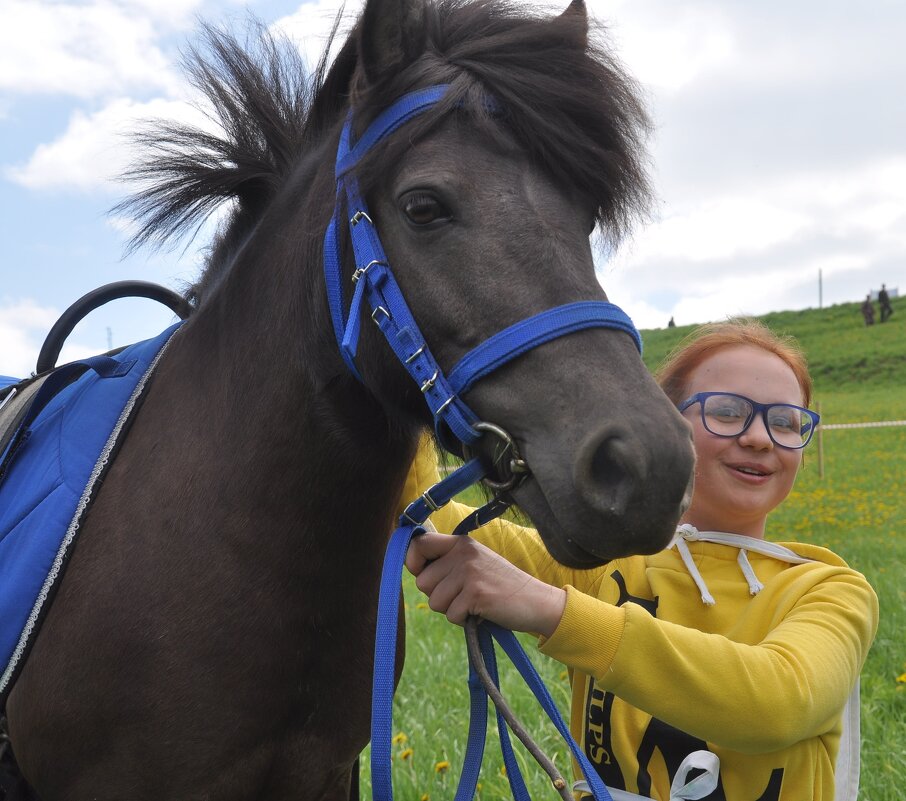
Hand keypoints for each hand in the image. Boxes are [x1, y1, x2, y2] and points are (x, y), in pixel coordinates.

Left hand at [405, 532, 566, 636]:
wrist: (537, 601)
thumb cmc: (501, 587)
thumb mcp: (476, 563)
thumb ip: (449, 562)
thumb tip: (414, 570)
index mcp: (461, 543)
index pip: (419, 543)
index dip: (412, 562)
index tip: (421, 574)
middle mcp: (463, 553)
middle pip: (422, 582)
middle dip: (438, 596)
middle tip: (462, 596)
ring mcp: (470, 572)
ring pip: (434, 601)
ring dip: (451, 610)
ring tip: (473, 604)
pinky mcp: (475, 593)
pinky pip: (451, 615)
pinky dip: (463, 621)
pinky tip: (481, 613)